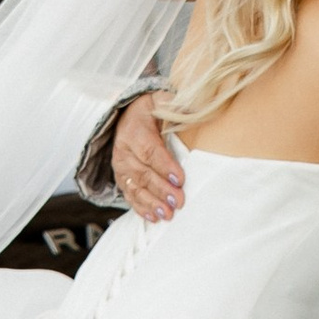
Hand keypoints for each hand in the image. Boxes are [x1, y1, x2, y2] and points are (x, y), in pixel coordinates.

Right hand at [113, 93, 183, 222]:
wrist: (128, 117)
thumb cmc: (152, 110)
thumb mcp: (161, 100)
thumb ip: (175, 105)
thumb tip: (197, 108)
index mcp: (134, 130)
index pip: (149, 150)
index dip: (164, 165)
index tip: (180, 178)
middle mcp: (123, 150)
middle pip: (142, 173)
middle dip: (161, 189)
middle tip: (178, 201)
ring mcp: (121, 167)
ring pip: (135, 187)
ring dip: (151, 202)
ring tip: (168, 214)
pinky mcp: (122, 178)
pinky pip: (129, 195)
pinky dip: (141, 208)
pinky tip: (154, 217)